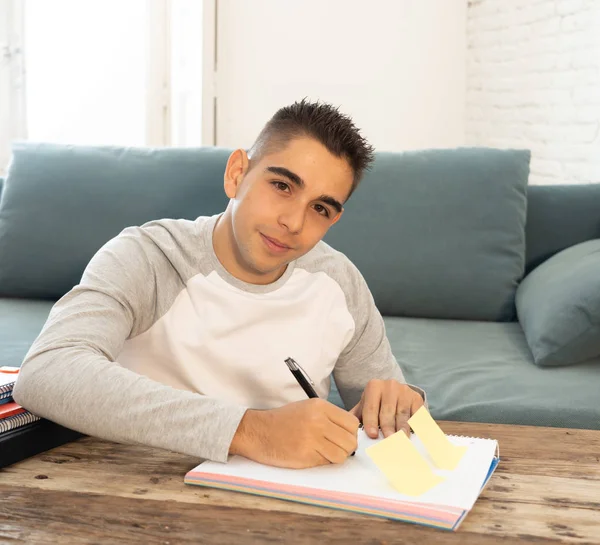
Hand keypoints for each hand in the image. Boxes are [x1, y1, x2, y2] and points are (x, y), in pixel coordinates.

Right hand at [230, 398, 359, 468]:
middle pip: (350, 440)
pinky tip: (312, 455)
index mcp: (320, 406)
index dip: (351, 433)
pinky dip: (323, 462)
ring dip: (336, 457)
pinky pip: (327, 462)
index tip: (343, 437)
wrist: (258, 431)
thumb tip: (351, 432)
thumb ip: (330, 417)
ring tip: (324, 452)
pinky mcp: (305, 454)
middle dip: (346, 447)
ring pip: (342, 454)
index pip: (352, 423)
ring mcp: (312, 438)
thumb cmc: (284, 420)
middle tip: (335, 447)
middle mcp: (318, 420)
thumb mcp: (308, 408)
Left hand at [350, 379, 423, 438]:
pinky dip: (416, 426)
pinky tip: (414, 436)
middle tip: (388, 440)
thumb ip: (356, 417)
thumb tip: (347, 434)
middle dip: (387, 427)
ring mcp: (405, 391)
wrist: (395, 392)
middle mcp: (390, 386)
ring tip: (401, 441)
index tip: (372, 435)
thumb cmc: (377, 404)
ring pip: (402, 414)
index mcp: (374, 386)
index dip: (370, 422)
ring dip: (402, 429)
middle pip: (387, 411)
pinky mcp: (417, 398)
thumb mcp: (365, 406)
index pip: (370, 407)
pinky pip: (417, 414)